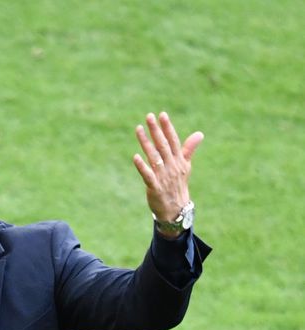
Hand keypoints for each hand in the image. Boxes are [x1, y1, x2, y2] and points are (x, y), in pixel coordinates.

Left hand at [132, 112, 203, 236]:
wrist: (176, 208)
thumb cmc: (178, 185)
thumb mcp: (185, 166)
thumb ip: (188, 149)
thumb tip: (200, 134)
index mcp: (179, 161)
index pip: (173, 141)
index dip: (168, 128)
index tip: (162, 114)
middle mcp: (172, 166)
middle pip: (163, 145)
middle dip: (156, 130)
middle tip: (148, 116)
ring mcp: (163, 176)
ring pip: (154, 157)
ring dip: (146, 143)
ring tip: (139, 129)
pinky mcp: (154, 187)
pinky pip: (148, 175)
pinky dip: (142, 166)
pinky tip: (135, 157)